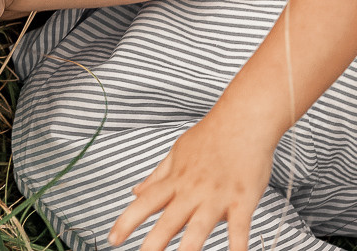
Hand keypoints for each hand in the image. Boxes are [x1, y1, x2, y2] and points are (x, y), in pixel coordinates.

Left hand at [107, 112, 273, 250]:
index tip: (113, 239)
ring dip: (189, 248)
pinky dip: (237, 246)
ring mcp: (217, 196)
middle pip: (169, 221)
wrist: (244, 118)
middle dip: (153, 244)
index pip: (146, 202)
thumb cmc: (212, 135)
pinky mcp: (242, 200)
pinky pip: (239, 227)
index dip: (127, 221)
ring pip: (200, 227)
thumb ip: (157, 176)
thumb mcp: (177, 152)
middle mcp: (193, 190)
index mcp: (176, 179)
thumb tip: (134, 192)